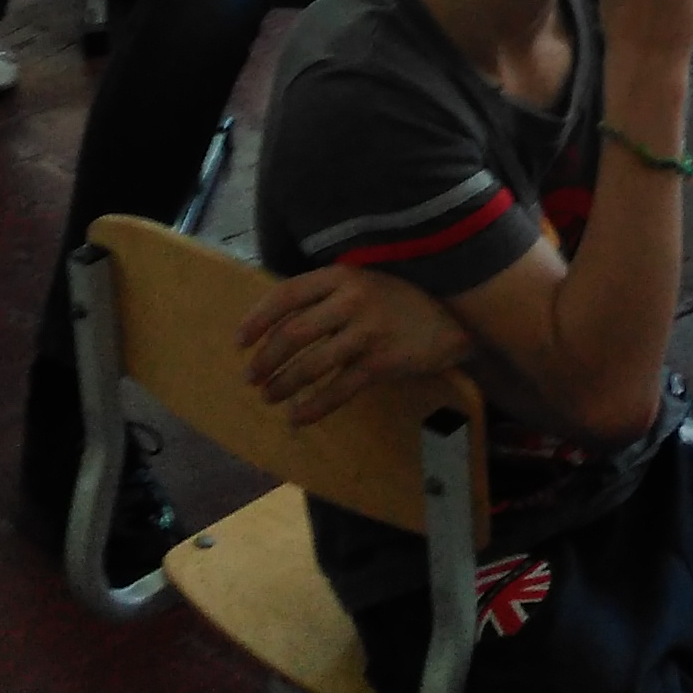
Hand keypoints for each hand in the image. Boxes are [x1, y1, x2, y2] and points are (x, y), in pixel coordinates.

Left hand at [242, 263, 470, 425]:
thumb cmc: (399, 300)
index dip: (258, 319)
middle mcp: (353, 300)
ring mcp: (368, 332)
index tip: (239, 343)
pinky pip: (340, 389)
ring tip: (269, 397)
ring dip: (284, 384)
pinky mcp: (383, 362)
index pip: (287, 295)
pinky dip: (314, 407)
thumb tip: (276, 322)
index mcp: (342, 275)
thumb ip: (327, 295)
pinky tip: (298, 418)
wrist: (453, 318)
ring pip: (313, 364)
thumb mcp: (363, 282)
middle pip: (294, 333)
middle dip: (266, 360)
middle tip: (251, 378)